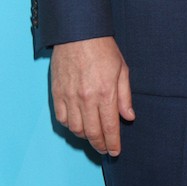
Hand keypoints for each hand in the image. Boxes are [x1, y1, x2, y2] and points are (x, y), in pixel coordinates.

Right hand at [51, 36, 133, 155]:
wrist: (78, 33)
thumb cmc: (103, 49)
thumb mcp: (122, 70)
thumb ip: (124, 96)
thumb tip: (129, 117)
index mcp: (105, 93)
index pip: (110, 127)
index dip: (113, 143)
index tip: (115, 152)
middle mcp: (86, 99)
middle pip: (92, 132)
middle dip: (100, 145)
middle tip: (105, 149)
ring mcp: (70, 97)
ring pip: (76, 129)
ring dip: (85, 137)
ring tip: (93, 137)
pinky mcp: (57, 94)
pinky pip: (62, 119)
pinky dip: (70, 126)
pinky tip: (78, 125)